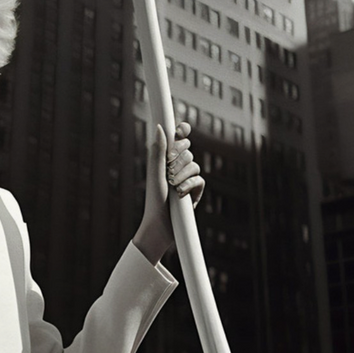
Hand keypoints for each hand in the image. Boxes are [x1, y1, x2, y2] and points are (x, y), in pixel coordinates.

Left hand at [133, 122, 204, 265]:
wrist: (160, 225)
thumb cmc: (153, 200)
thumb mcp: (155, 174)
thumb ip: (159, 151)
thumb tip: (159, 127)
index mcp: (165, 159)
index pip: (177, 139)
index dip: (181, 131)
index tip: (182, 130)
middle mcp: (177, 166)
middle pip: (187, 149)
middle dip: (179, 156)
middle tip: (169, 166)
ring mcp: (188, 178)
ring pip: (194, 164)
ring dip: (182, 174)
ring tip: (172, 185)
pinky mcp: (196, 191)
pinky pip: (200, 180)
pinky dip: (190, 185)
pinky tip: (181, 193)